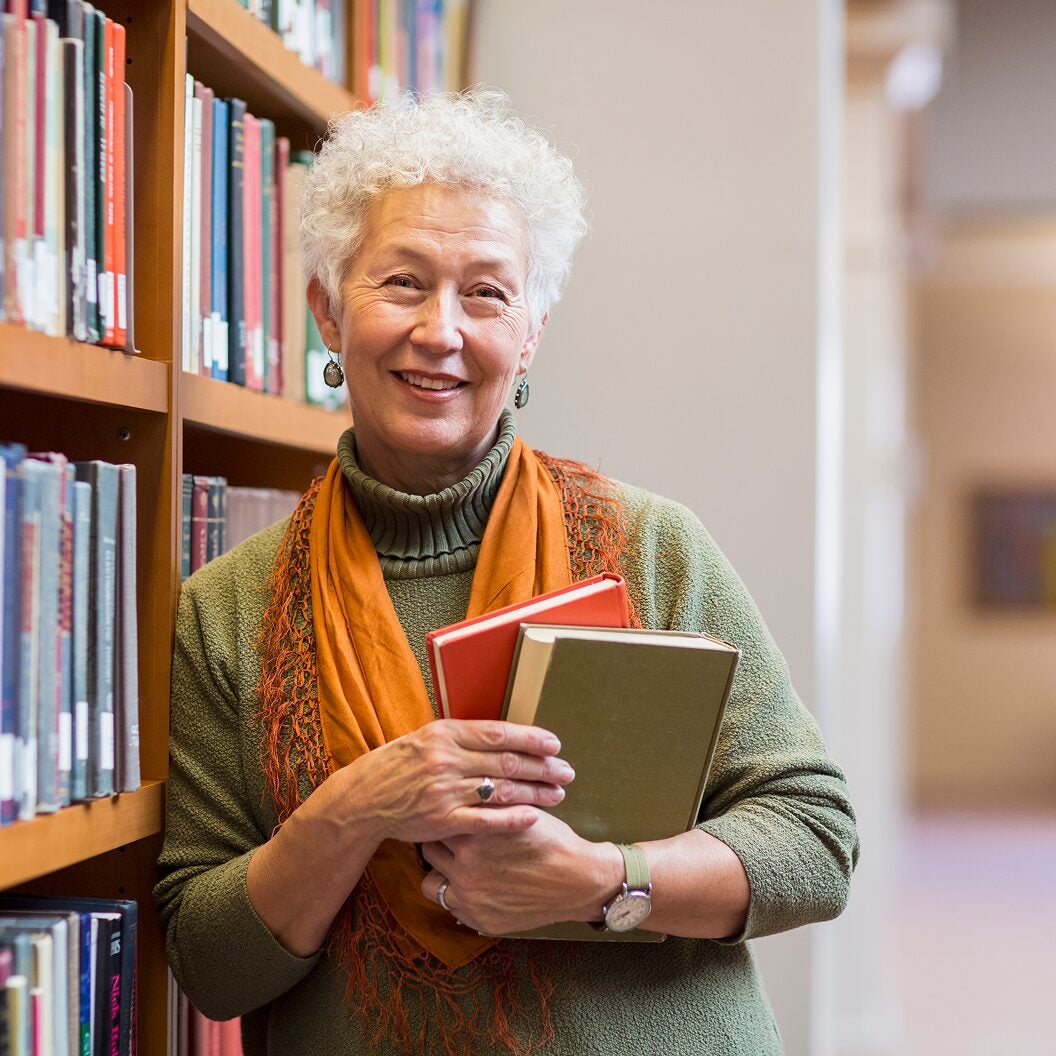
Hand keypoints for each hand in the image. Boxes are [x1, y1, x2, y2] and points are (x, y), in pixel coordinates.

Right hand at [345, 719, 574, 845]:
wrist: (365, 796)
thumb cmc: (400, 763)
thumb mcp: (428, 737)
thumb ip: (464, 736)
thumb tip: (505, 735)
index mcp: (446, 734)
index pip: (499, 734)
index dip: (531, 739)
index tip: (555, 744)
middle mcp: (448, 760)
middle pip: (507, 762)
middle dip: (543, 767)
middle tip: (567, 772)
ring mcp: (445, 792)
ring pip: (501, 790)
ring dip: (535, 792)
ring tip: (559, 794)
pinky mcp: (442, 821)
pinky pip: (485, 821)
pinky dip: (511, 819)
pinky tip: (534, 817)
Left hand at [419, 812, 623, 935]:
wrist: (577, 879)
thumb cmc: (550, 840)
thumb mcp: (517, 811)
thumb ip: (486, 805)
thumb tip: (459, 790)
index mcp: (474, 837)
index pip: (437, 822)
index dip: (443, 817)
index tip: (445, 815)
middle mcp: (466, 869)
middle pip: (429, 850)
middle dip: (439, 843)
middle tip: (450, 838)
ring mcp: (471, 899)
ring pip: (431, 883)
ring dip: (442, 872)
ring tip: (457, 864)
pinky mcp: (479, 920)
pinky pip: (451, 907)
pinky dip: (458, 895)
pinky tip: (475, 884)